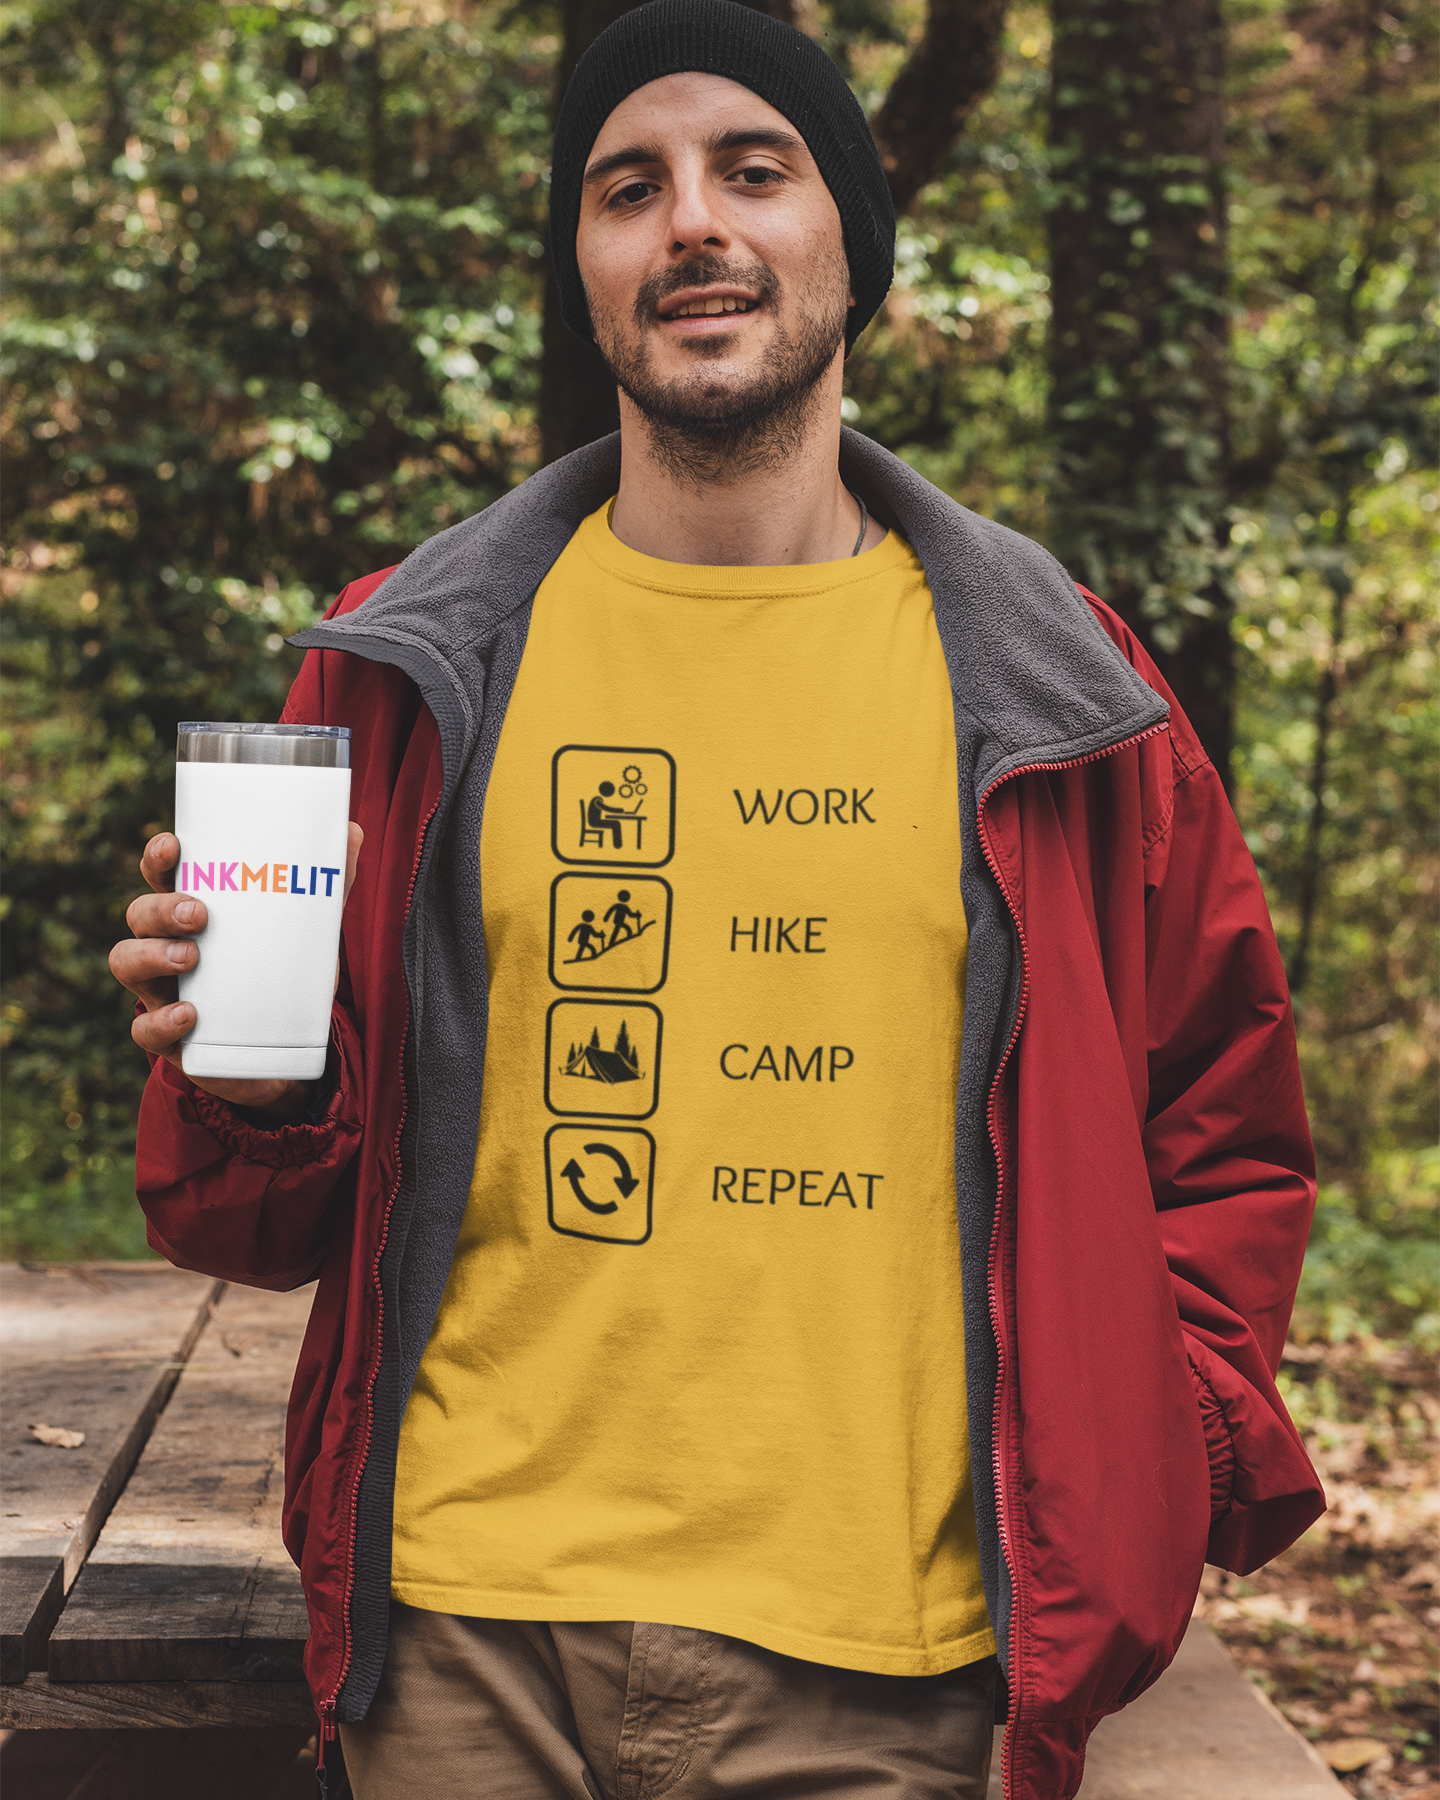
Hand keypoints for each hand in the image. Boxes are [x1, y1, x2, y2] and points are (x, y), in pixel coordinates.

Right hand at [109, 822, 363, 1121]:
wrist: (286, 1051)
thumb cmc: (282, 973)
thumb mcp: (307, 929)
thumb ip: (330, 884)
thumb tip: (354, 831)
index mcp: (193, 912)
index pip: (162, 876)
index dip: (158, 858)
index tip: (174, 846)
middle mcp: (167, 945)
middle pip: (139, 915)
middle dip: (161, 908)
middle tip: (199, 913)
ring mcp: (162, 990)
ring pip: (127, 962)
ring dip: (150, 955)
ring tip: (189, 956)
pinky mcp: (170, 1037)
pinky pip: (144, 1028)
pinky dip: (160, 1020)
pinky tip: (188, 1013)